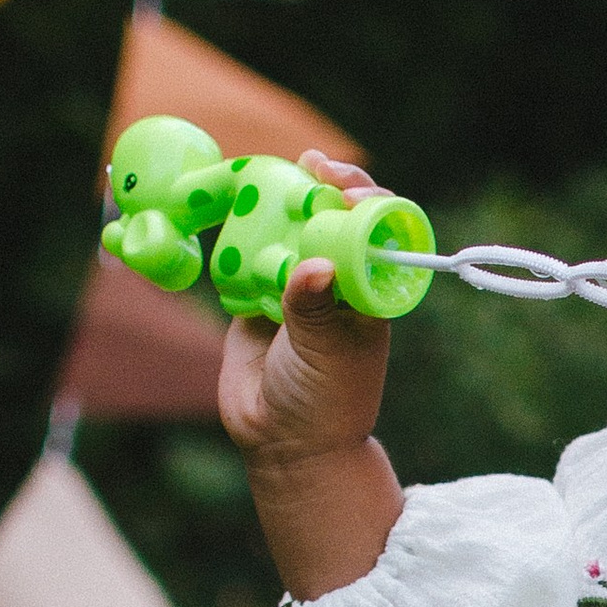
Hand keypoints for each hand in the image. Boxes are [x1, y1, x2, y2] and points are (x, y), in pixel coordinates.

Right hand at [218, 154, 390, 469]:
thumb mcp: (326, 352)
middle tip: (308, 164)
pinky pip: (248, 253)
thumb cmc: (325, 401)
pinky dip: (238, 229)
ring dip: (277, 201)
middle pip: (332, 217)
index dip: (366, 199)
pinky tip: (229, 205)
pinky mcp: (257, 294)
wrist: (282, 442)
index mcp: (370, 290)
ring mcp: (296, 285)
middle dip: (321, 186)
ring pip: (289, 229)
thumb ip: (313, 308)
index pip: (376, 230)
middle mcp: (337, 280)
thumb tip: (313, 267)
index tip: (344, 187)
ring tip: (262, 174)